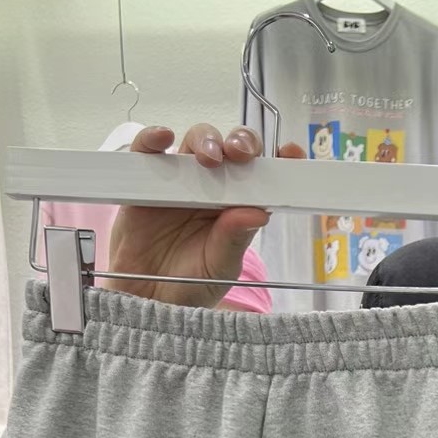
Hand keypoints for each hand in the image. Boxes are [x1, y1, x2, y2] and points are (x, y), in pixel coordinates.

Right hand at [106, 124, 304, 308]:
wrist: (147, 300)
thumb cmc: (189, 285)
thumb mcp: (219, 268)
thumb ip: (235, 239)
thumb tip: (258, 212)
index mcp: (238, 206)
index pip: (263, 174)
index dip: (279, 158)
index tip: (291, 152)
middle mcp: (213, 187)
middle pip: (231, 148)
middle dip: (241, 143)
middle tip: (240, 154)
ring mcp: (180, 180)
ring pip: (196, 141)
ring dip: (206, 139)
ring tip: (208, 158)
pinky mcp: (146, 180)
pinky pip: (148, 148)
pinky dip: (153, 136)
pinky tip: (163, 138)